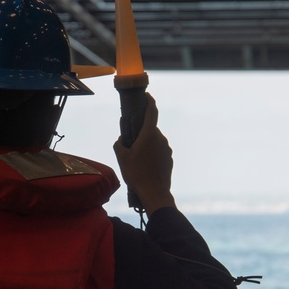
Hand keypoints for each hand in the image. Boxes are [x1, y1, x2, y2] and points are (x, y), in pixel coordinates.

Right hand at [113, 95, 175, 212]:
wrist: (155, 192)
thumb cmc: (137, 174)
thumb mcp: (122, 158)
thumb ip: (119, 144)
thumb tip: (120, 140)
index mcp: (149, 134)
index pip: (152, 111)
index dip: (150, 101)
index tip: (147, 96)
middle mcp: (161, 139)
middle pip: (151, 129)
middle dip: (141, 132)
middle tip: (131, 141)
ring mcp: (167, 149)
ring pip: (155, 141)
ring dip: (146, 145)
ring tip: (137, 158)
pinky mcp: (169, 159)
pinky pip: (159, 151)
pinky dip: (152, 154)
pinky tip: (145, 166)